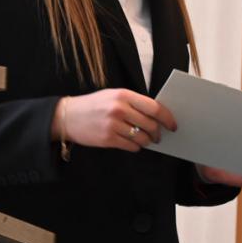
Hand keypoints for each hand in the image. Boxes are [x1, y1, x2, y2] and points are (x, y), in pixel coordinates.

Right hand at [54, 89, 176, 151]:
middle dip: (158, 133)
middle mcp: (119, 109)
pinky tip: (134, 144)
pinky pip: (131, 146)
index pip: (154, 107)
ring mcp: (113, 125)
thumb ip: (134, 103)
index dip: (167, 118)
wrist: (68, 116)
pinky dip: (136, 147)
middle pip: (150, 124)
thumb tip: (157, 115)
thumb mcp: (114, 95)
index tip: (172, 125)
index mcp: (124, 95)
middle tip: (158, 136)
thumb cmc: (95, 105)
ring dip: (147, 141)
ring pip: (142, 137)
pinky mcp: (107, 139)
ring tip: (146, 140)